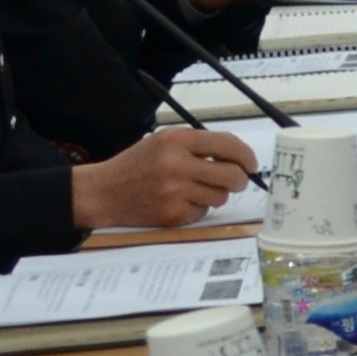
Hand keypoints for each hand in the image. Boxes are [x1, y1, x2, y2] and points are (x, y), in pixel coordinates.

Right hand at [73, 126, 255, 233]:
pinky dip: (198, 208)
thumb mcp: (165, 141)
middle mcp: (176, 164)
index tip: (252, 164)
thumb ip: (200, 145)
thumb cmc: (139, 164)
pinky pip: (203, 212)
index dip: (247, 156)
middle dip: (239, 180)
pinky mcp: (172, 214)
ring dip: (216, 194)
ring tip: (196, 188)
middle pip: (232, 176)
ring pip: (221, 196)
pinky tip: (180, 201)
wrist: (104, 191)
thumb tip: (241, 158)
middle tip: (236, 181)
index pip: (228, 145)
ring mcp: (174, 192)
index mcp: (176, 140)